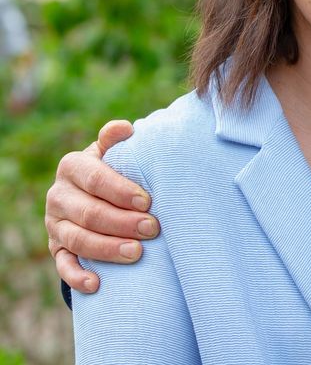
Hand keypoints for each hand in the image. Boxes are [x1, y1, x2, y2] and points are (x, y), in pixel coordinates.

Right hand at [45, 120, 160, 292]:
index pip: (95, 179)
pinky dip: (77, 276)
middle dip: (122, 222)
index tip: (148, 201)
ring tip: (137, 253)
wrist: (95, 192)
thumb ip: (117, 141)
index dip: (120, 191)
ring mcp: (55, 224)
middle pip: (89, 213)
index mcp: (73, 167)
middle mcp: (58, 195)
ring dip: (108, 248)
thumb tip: (126, 128)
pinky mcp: (56, 249)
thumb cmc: (115, 168)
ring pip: (78, 240)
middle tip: (153, 228)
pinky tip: (97, 284)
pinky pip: (63, 265)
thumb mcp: (114, 152)